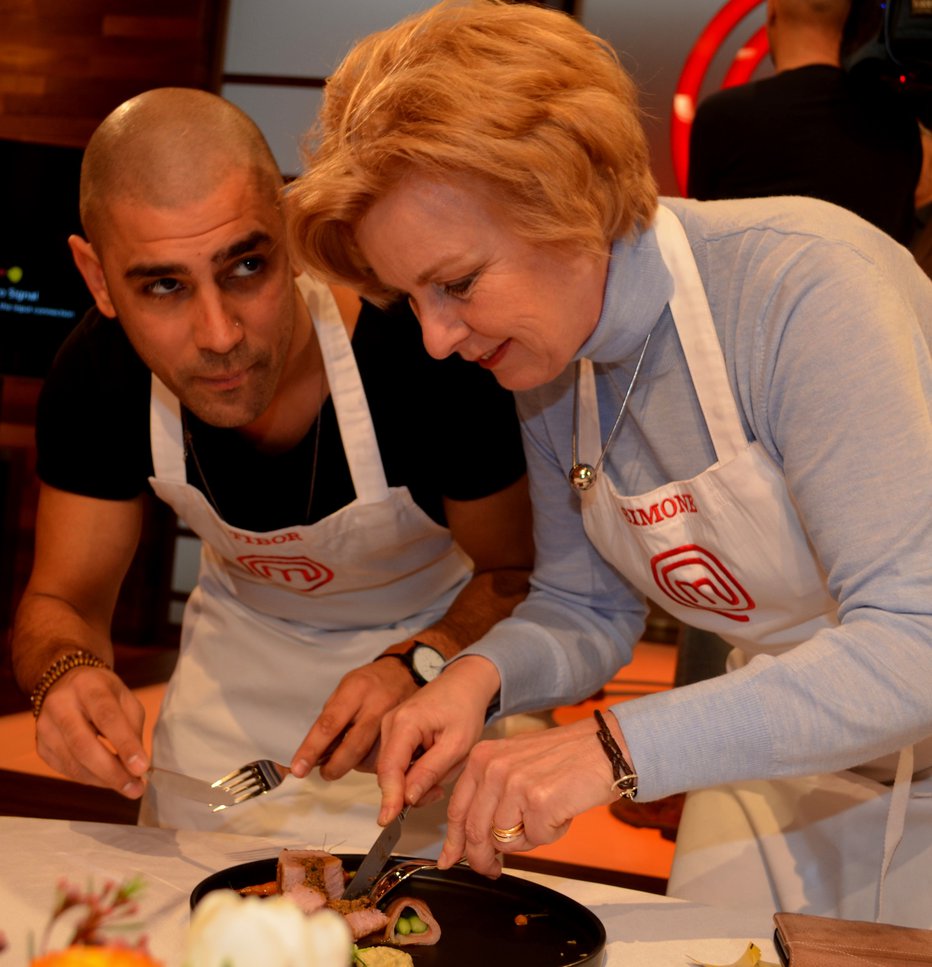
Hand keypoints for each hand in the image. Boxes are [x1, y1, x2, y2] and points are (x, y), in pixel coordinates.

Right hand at [35, 666, 148, 796]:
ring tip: (128, 786)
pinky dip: (90, 779)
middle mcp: (60, 705)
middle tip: (136, 788)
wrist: (66, 684)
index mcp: (88, 686)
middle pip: (84, 745)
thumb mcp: (124, 698)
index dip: (125, 744)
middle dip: (112, 772)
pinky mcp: (40, 746)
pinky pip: (66, 770)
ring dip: (103, 780)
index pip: (107, 717)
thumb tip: (136, 766)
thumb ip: (132, 728)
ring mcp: (45, 727)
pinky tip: (107, 779)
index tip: (142, 768)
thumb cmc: (103, 693)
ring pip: (73, 763)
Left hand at [290, 657, 418, 779]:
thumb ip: (331, 717)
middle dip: (335, 766)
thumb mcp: (345, 688)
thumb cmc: (368, 682)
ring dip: (351, 765)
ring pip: (370, 756)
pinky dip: (369, 763)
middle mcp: (376, 706)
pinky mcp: (403, 733)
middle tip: (325, 773)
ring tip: (342, 762)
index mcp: (355, 690)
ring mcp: (393, 721)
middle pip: (353, 746)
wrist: (405, 673)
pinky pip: (383, 757)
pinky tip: (362, 758)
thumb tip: (315, 751)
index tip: (299, 768)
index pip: (329, 724)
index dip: (312, 749)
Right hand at [375, 655, 498, 825]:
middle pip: (390, 772)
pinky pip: (399, 762)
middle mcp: (390, 723)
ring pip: (395, 770)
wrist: (464, 684)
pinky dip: (416, 770)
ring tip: (444, 767)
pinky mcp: (394, 732)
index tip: (387, 820)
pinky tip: (435, 761)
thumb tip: (407, 798)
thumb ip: (430, 771)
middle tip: (440, 789)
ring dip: (417, 779)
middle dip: (412, 789)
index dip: (389, 797)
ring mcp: (389, 727)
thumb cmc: (464, 708)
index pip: (389, 768)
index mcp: (404, 723)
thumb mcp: (457, 745)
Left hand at [437, 717, 618, 876]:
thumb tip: (471, 840)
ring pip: (504, 840)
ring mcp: (515, 783)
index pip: (457, 808)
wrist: (603, 748)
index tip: (449, 859)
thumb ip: (491, 794)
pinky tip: (561, 813)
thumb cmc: (563, 758)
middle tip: (491, 870)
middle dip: (481, 859)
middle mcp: (494, 767)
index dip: (454, 841)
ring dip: (526, 840)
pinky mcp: (539, 801)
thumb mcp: (514, 763)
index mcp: (483, 757)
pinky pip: (535, 839)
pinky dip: (550, 834)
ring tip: (546, 817)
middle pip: (475, 831)